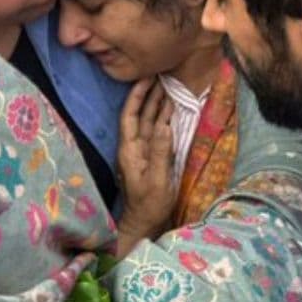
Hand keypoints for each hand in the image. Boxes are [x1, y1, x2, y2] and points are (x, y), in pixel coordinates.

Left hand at [115, 79, 176, 255]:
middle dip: (149, 95)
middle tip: (161, 76)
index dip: (136, 97)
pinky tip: (171, 111)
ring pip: (148, 122)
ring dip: (157, 105)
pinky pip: (156, 133)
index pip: (129, 116)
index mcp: (130, 151)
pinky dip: (163, 119)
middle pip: (139, 115)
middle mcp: (134, 148)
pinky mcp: (151, 158)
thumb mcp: (157, 180)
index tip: (146, 79)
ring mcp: (142, 153)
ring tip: (168, 87)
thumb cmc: (150, 205)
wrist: (144, 224)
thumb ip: (160, 153)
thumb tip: (165, 125)